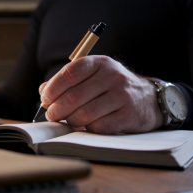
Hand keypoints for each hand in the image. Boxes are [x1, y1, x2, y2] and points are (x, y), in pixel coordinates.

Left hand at [38, 55, 163, 133]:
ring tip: (68, 120)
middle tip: (51, 115)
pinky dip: (87, 129)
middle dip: (56, 109)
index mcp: (100, 63)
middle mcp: (112, 76)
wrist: (149, 99)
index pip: (70, 73)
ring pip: (83, 114)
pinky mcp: (128, 116)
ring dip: (70, 121)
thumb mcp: (94, 75)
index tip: (45, 99)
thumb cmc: (112, 87)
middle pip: (73, 97)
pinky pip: (97, 127)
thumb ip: (69, 80)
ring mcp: (122, 96)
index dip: (53, 88)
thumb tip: (44, 91)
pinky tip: (86, 125)